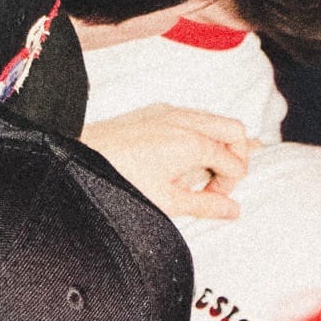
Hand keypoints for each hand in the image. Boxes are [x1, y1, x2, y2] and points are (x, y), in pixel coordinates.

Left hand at [82, 104, 251, 220]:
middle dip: (236, 155)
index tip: (214, 198)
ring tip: (204, 171)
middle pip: (233, 129)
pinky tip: (188, 153)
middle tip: (223, 181)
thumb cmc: (120, 178)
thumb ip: (206, 205)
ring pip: (214, 118)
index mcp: (193, 143)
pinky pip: (192, 114)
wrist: (83, 157)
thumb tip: (231, 209)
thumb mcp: (168, 202)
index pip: (234, 161)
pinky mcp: (156, 110)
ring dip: (218, 143)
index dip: (231, 184)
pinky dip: (200, 132)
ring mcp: (171, 111)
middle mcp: (186, 120)